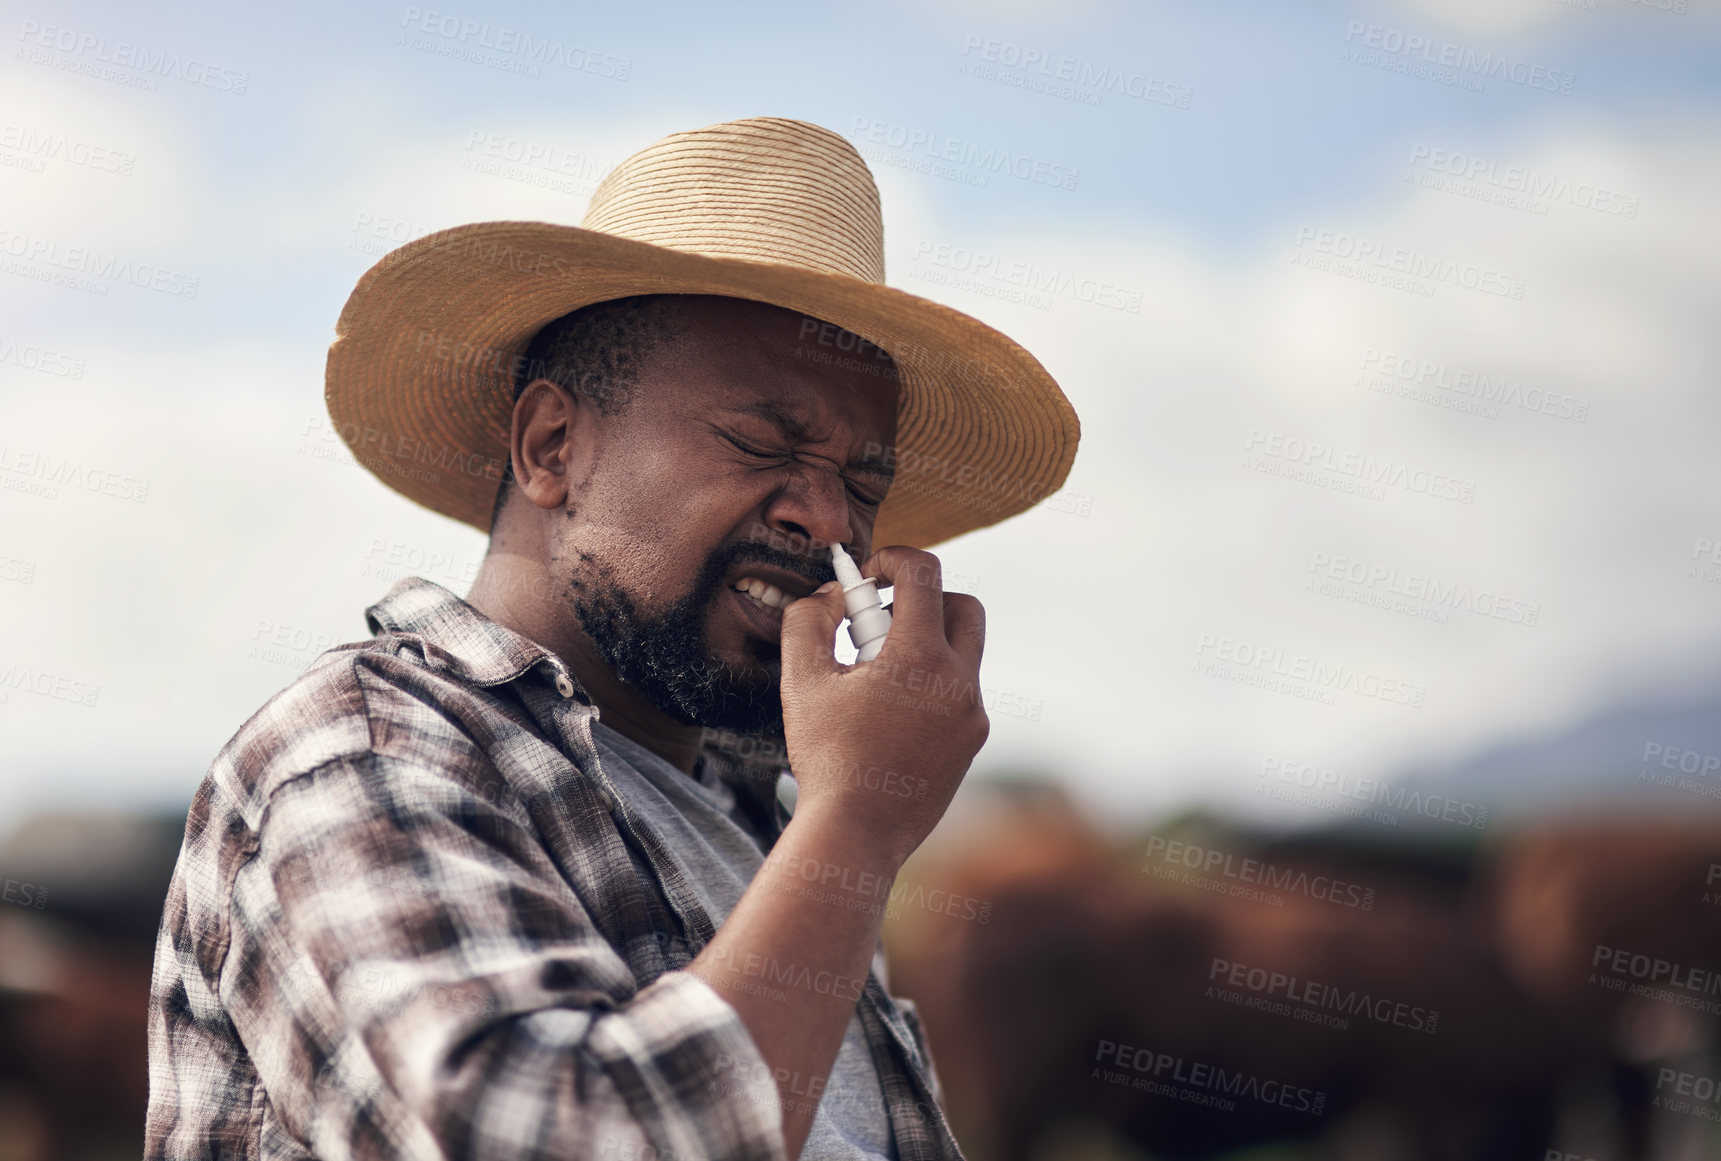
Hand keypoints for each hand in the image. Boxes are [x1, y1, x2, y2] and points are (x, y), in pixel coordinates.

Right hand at [777, 546, 988, 869]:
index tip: (864, 576)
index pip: (923, 572)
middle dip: (921, 599)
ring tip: (876, 676)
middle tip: (877, 623)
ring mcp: (972, 715)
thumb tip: (829, 595)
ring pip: (963, 652)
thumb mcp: (801, 678)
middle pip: (962, 605)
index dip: (891, 558)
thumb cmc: (824, 756)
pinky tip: (888, 713)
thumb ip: (808, 619)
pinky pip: (960, 692)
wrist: (856, 833)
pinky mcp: (972, 742)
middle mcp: (961, 681)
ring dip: (925, 644)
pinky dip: (930, 684)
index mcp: (922, 658)